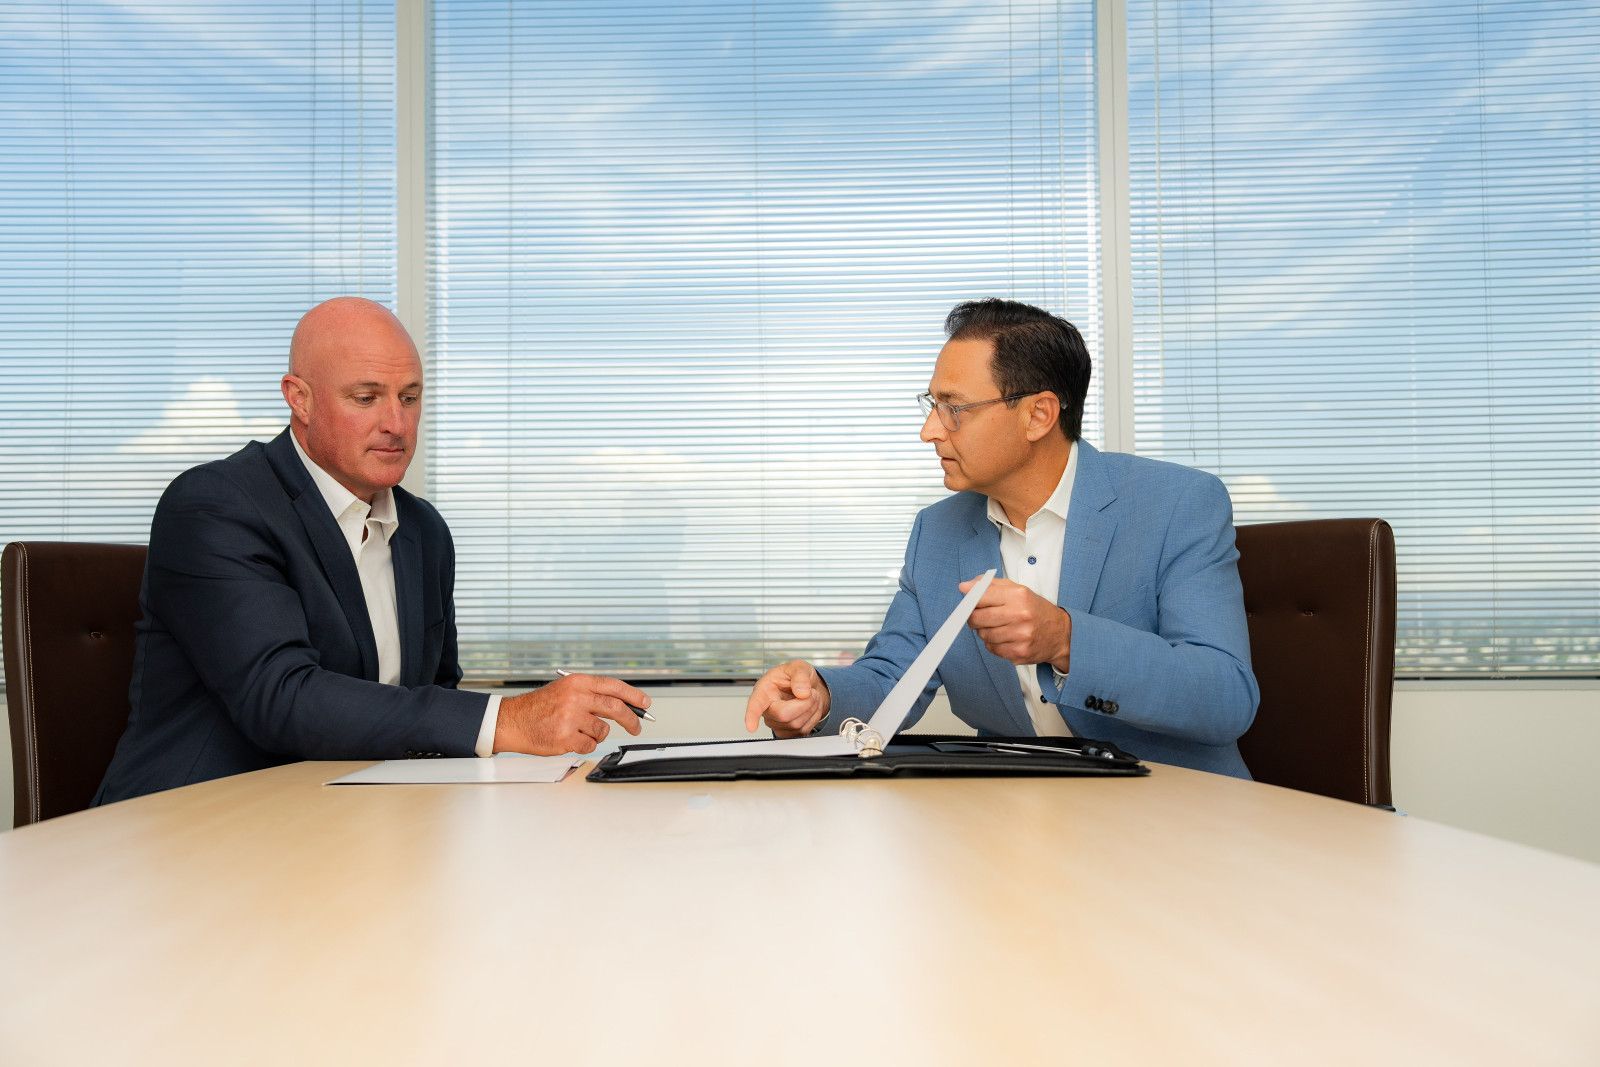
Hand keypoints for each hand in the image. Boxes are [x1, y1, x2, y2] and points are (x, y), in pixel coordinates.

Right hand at [493, 674, 649, 754]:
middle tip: (636, 727)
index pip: (614, 686)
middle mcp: (575, 697)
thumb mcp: (565, 690)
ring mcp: (571, 718)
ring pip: (603, 730)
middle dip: (631, 719)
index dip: (633, 695)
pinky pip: (590, 745)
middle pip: (616, 708)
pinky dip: (584, 745)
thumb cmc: (539, 707)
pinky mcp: (566, 737)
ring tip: (578, 730)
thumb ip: (592, 695)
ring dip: (596, 734)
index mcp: (577, 682)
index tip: (645, 703)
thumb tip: (623, 705)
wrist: (512, 721)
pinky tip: (569, 738)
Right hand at [744, 659, 829, 737]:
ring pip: (796, 724)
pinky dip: (813, 718)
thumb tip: (802, 692)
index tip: (751, 727)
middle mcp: (767, 709)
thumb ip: (800, 675)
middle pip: (784, 715)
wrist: (807, 689)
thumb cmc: (796, 677)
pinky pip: (803, 731)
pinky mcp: (787, 733)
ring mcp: (776, 723)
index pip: (756, 704)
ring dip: (811, 709)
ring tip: (810, 697)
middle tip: (811, 692)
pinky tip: (809, 708)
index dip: (752, 716)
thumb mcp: (799, 666)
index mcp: (764, 690)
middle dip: (804, 703)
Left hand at [958, 576, 1071, 671]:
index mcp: (1019, 596)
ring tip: (997, 627)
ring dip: (985, 631)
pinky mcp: (1019, 653)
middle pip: (978, 618)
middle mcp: (1020, 615)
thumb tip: (964, 587)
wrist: (1061, 634)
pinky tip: (1005, 638)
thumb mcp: (1018, 590)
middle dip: (973, 618)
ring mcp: (1020, 636)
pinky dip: (993, 644)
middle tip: (979, 617)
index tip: (967, 601)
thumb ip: (990, 586)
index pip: (982, 596)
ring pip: (984, 635)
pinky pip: (992, 649)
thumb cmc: (1035, 610)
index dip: (970, 600)